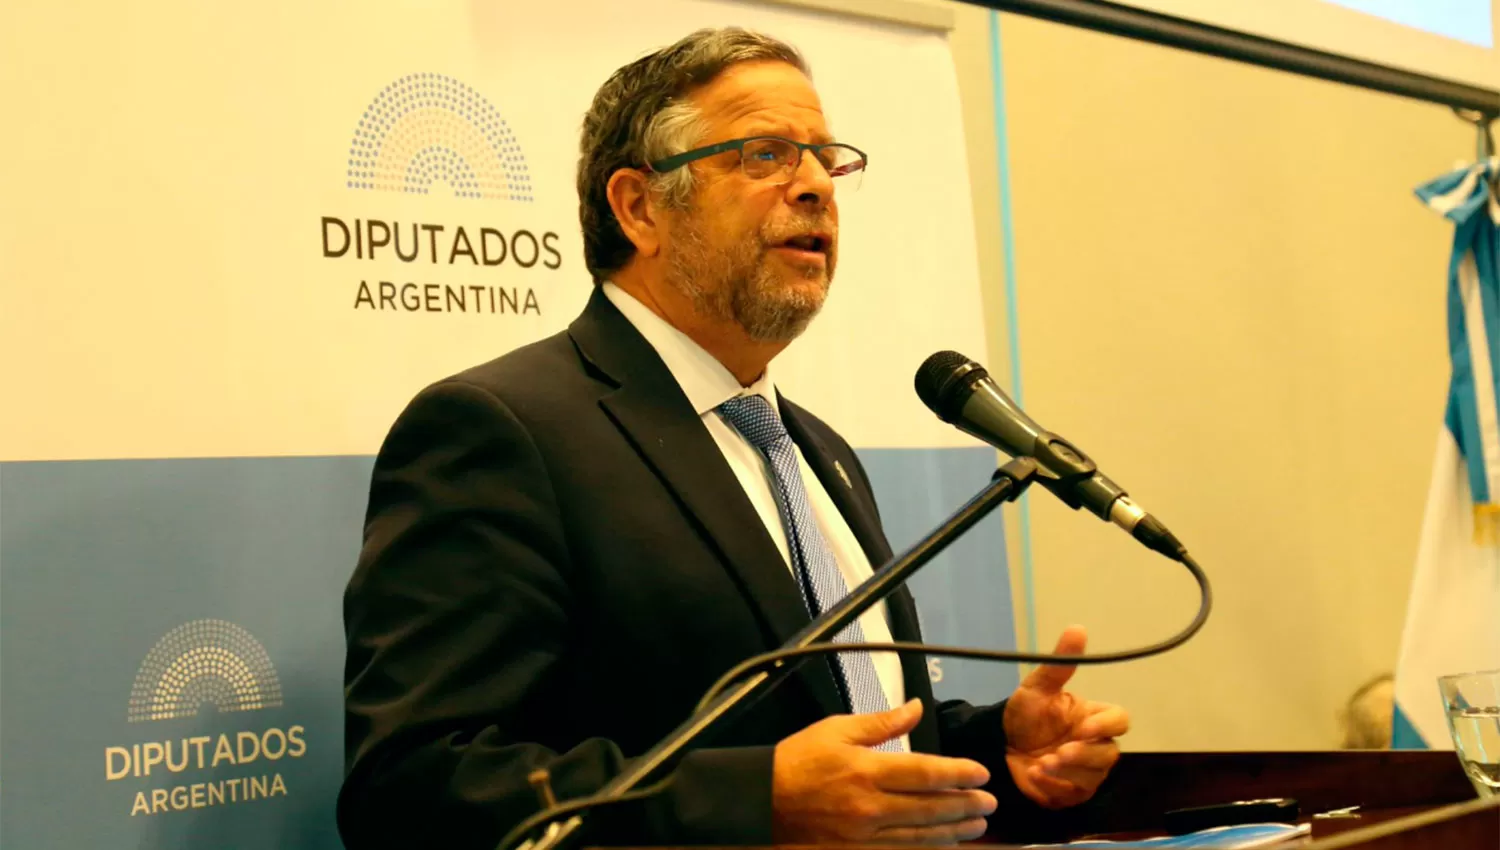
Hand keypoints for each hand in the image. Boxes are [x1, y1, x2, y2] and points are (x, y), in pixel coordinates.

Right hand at [772, 699, 997, 844]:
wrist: (761, 801)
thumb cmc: (799, 760)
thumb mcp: (836, 730)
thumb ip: (882, 723)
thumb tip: (917, 707)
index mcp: (866, 770)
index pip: (924, 772)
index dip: (958, 774)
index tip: (981, 773)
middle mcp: (869, 806)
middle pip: (929, 808)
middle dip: (964, 806)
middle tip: (990, 802)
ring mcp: (863, 835)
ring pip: (920, 836)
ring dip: (953, 831)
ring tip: (977, 826)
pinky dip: (926, 848)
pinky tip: (944, 844)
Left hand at [1004, 626, 1128, 808]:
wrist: (998, 746)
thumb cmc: (1024, 715)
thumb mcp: (1037, 688)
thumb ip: (1060, 664)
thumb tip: (1077, 628)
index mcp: (1093, 717)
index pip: (1120, 720)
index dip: (1106, 725)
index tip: (1084, 728)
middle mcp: (1095, 744)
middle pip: (1109, 752)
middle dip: (1084, 754)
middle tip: (1059, 752)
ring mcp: (1086, 770)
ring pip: (1095, 775)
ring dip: (1068, 771)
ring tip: (1040, 764)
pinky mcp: (1072, 791)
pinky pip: (1075, 793)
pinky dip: (1056, 786)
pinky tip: (1035, 776)